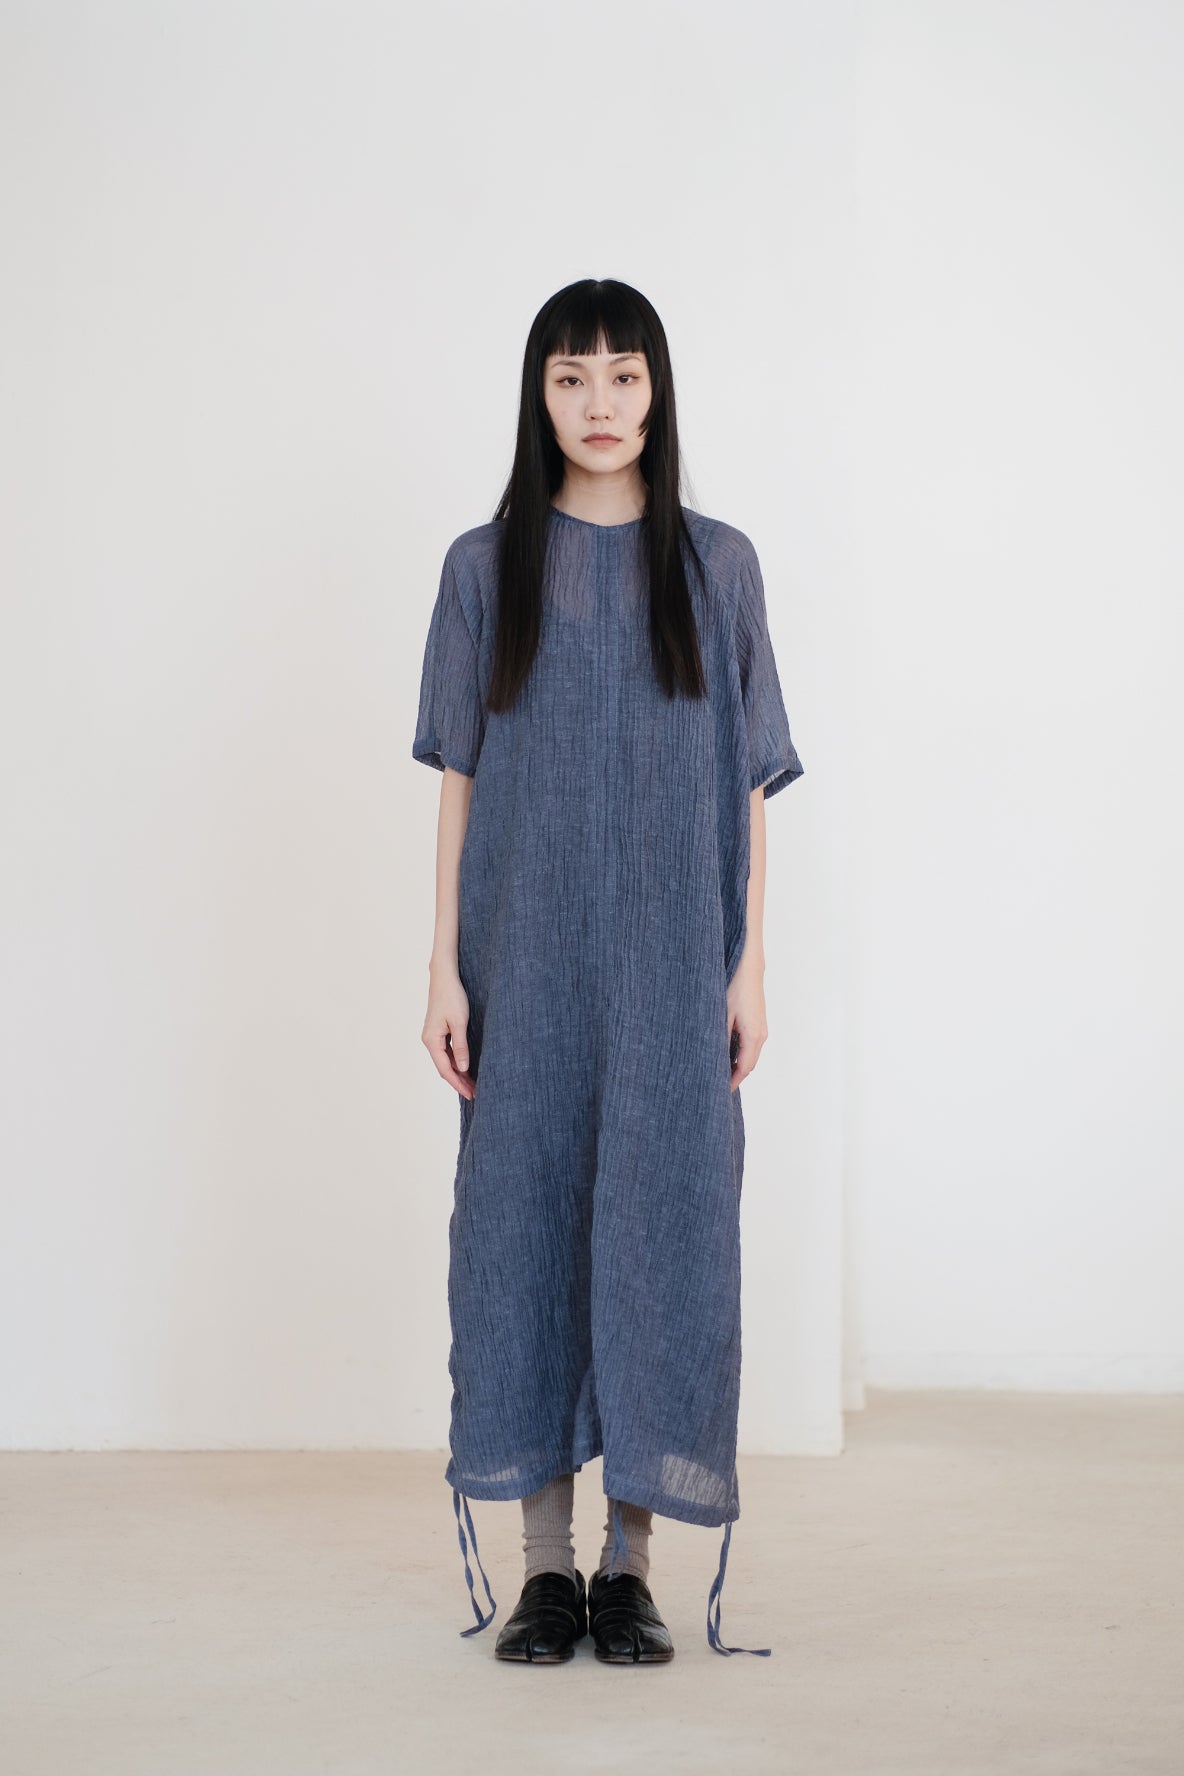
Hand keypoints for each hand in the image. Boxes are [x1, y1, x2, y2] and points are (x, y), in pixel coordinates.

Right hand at [423, 964, 476, 1099]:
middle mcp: (429, 1040)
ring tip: (473, 1084)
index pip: (445, 1069)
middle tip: (475, 1093)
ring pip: (445, 1061)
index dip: (458, 1084)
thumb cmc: (452, 996)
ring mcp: (433, 1036)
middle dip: (459, 1082)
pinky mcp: (438, 1031)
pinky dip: (456, 1062)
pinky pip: (446, 1052)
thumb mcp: (459, 1022)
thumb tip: (462, 1069)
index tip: (471, 1094)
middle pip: (444, 1068)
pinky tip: (466, 1068)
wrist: (445, 977)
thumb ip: (461, 1047)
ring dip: (458, 1073)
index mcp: (431, 1040)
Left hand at [726, 956, 767, 1090]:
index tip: (719, 1092)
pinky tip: (725, 1053)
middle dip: (734, 1076)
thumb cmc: (734, 985)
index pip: (744, 1068)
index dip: (732, 1082)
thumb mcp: (722, 1014)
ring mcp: (761, 1028)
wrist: (746, 964)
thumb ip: (720, 1038)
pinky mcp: (758, 1021)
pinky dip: (739, 1053)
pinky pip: (749, 1044)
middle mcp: (761, 1034)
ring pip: (749, 1054)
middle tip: (714, 1086)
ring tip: (717, 1072)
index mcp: (754, 1036)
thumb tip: (715, 1060)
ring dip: (736, 1064)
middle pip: (748, 1064)